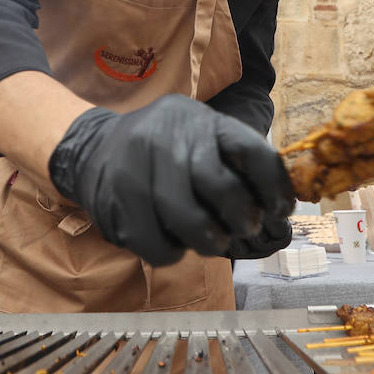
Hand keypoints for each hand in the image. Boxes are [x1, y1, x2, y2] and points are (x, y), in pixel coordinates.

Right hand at [49, 94, 295, 266]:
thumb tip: (276, 216)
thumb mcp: (201, 139)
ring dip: (207, 240)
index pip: (250, 149)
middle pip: (217, 183)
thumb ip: (235, 167)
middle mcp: (169, 135)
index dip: (274, 185)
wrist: (93, 147)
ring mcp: (138, 163)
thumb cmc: (165, 153)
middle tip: (244, 230)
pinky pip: (153, 239)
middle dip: (240, 216)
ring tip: (213, 242)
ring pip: (184, 215)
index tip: (279, 210)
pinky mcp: (114, 194)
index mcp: (202, 121)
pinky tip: (174, 243)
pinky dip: (172, 252)